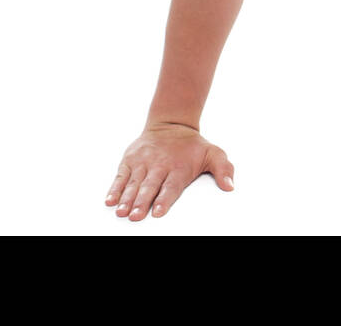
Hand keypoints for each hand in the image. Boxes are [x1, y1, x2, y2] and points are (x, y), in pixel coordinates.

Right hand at [105, 122, 233, 220]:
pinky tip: (110, 200)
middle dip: (141, 202)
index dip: (164, 199)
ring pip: (133, 183)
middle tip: (135, 216)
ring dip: (126, 198)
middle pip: (149, 187)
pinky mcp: (130, 160)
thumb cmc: (192, 146)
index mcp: (179, 167)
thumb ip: (224, 169)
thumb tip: (230, 186)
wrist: (171, 124)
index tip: (158, 212)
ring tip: (121, 212)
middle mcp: (159, 165)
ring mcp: (143, 162)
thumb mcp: (214, 153)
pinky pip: (121, 176)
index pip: (171, 186)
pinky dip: (115, 188)